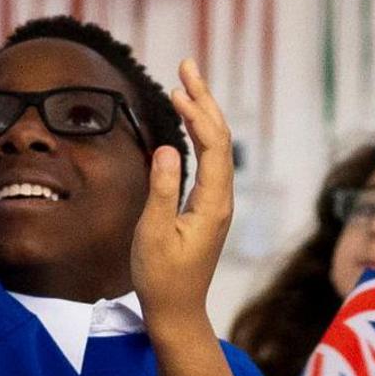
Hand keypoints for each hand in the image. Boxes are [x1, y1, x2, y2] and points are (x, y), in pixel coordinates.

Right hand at [129, 59, 233, 334]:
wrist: (177, 311)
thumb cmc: (161, 277)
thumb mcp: (153, 234)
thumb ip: (161, 190)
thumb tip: (167, 147)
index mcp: (213, 202)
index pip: (213, 145)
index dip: (197, 114)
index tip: (177, 89)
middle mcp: (221, 198)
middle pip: (220, 138)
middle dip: (204, 99)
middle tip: (187, 64)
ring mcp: (216, 201)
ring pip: (216, 146)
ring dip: (202, 112)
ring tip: (186, 82)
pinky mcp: (207, 206)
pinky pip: (209, 159)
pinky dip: (198, 133)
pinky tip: (187, 122)